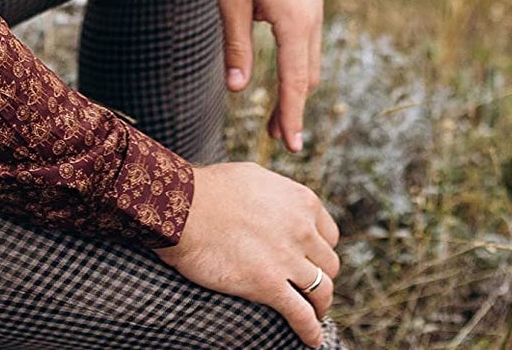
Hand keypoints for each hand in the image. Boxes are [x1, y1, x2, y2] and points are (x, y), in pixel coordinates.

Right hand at [156, 161, 340, 346]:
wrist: (182, 206)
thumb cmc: (211, 189)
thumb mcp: (255, 178)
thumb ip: (279, 195)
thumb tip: (286, 206)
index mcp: (300, 201)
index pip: (330, 235)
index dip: (320, 250)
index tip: (311, 260)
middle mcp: (301, 229)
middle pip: (329, 264)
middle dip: (320, 276)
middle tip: (308, 286)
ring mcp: (287, 258)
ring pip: (322, 291)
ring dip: (319, 305)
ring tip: (312, 312)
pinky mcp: (269, 285)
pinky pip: (301, 315)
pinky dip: (310, 331)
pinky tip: (311, 338)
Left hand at [217, 0, 323, 152]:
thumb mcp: (231, 3)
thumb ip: (237, 47)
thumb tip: (238, 90)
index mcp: (293, 21)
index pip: (294, 80)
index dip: (292, 115)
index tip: (293, 146)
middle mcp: (312, 19)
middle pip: (306, 77)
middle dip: (294, 109)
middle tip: (279, 139)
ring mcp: (315, 11)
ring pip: (311, 62)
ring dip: (297, 90)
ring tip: (279, 116)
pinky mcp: (311, 3)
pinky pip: (310, 45)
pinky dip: (300, 68)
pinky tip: (287, 77)